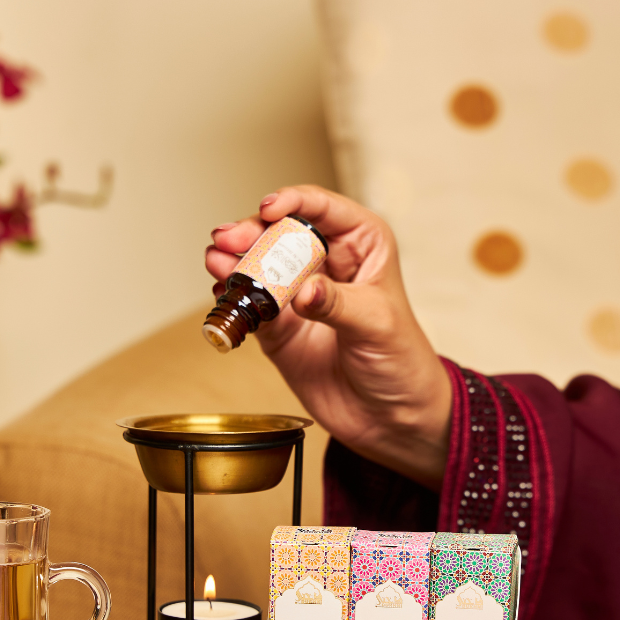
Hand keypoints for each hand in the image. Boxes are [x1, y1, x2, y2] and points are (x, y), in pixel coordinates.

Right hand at [205, 185, 450, 490]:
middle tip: (228, 240)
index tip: (269, 210)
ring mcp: (300, 293)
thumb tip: (303, 291)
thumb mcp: (377, 325)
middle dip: (252, 232)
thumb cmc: (402, 362)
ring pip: (259, 265)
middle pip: (281, 233)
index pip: (323, 208)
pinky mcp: (280, 326)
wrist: (392, 418)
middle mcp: (328, 263)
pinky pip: (250, 304)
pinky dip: (232, 296)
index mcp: (363, 245)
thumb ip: (337, 303)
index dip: (293, 201)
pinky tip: (221, 292)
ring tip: (217, 262)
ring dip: (234, 261)